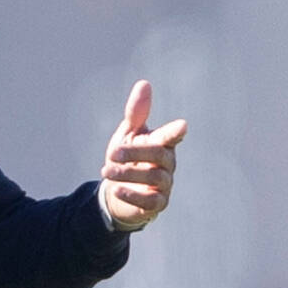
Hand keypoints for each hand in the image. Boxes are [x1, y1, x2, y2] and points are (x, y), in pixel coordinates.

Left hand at [101, 80, 187, 229]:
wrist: (117, 191)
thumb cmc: (127, 158)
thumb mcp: (129, 134)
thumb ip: (136, 112)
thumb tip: (144, 83)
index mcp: (162, 144)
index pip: (171, 136)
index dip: (175, 131)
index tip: (181, 126)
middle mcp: (167, 164)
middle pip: (159, 154)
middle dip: (135, 152)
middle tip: (112, 152)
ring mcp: (164, 185)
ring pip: (153, 177)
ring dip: (127, 172)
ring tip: (106, 170)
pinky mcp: (157, 204)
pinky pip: (150, 201)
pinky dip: (133, 194)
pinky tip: (116, 189)